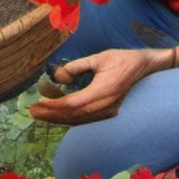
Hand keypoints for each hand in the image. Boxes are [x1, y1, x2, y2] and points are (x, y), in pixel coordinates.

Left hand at [27, 47, 168, 124]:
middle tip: (32, 112)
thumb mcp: (99, 58)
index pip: (73, 104)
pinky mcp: (109, 112)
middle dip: (51, 115)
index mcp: (103, 91)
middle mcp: (105, 105)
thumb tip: (58, 75)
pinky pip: (85, 120)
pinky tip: (57, 115)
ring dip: (58, 119)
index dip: (54, 106)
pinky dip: (69, 119)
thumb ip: (77, 66)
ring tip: (40, 115)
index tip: (38, 104)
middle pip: (73, 115)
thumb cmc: (123, 59)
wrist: (146, 67)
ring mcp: (108, 111)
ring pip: (79, 120)